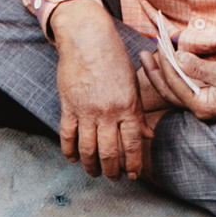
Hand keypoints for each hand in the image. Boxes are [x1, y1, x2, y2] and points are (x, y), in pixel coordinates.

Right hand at [51, 1, 150, 179]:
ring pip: (87, 150)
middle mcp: (108, 112)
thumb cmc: (114, 59)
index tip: (132, 175)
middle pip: (109, 153)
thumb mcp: (133, 84)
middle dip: (112, 171)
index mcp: (128, 106)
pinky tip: (73, 158)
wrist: (87, 38)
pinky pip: (67, 136)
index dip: (133, 164)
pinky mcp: (68, 107)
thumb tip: (148, 136)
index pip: (132, 144)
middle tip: (113, 178)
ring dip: (91, 166)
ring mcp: (86, 111)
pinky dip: (69, 151)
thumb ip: (139, 113)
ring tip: (94, 172)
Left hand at [138, 53, 215, 124]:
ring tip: (154, 56)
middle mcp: (202, 108)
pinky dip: (180, 73)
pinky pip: (190, 85)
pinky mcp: (214, 97)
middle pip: (170, 90)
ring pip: (178, 89)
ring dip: (165, 72)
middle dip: (155, 71)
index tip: (158, 44)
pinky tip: (175, 63)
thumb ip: (200, 67)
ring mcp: (207, 104)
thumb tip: (177, 57)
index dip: (164, 63)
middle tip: (144, 53)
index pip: (174, 84)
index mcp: (203, 106)